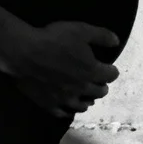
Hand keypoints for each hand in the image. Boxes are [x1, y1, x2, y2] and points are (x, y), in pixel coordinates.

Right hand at [4, 21, 121, 119]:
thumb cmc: (54, 39)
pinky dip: (68, 111)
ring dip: (88, 100)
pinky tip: (68, 108)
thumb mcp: (81, 30)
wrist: (25, 53)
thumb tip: (117, 42)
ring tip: (87, 97)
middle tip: (99, 82)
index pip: (110, 75)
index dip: (112, 70)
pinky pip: (63, 113)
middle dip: (102, 86)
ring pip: (83, 105)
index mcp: (91, 71)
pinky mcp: (49, 104)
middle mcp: (82, 89)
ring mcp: (65, 99)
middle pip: (99, 92)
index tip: (110, 68)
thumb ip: (102, 36)